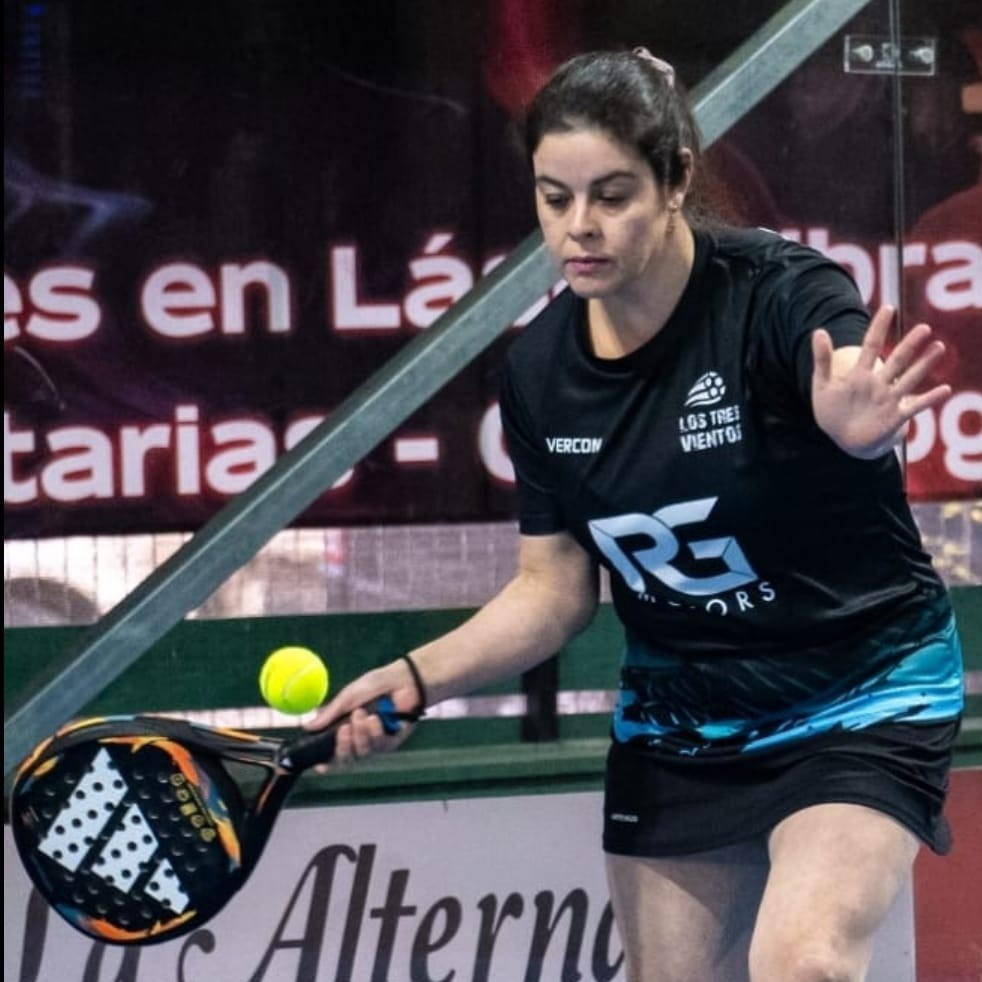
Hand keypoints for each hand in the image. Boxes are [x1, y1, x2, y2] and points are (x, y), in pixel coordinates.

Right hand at [303, 659, 421, 765]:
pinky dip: (376, 732)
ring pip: (362, 753)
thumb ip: (330, 714)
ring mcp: (375, 744)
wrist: (401, 679)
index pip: (331, 756)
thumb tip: (307, 727)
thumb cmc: (374, 686)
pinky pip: (379, 746)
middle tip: (344, 729)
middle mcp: (357, 741)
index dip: (325, 764)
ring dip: (360, 734)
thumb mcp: (348, 697)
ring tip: (362, 713)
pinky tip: (376, 719)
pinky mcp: (391, 743)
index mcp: (343, 731)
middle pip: (345, 761)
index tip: (319, 765)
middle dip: (343, 746)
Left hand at [811, 305, 950, 458]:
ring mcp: (888, 399)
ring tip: (939, 347)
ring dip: (924, 365)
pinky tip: (945, 390)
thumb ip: (822, 360)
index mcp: (859, 374)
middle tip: (923, 328)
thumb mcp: (822, 385)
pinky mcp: (895, 417)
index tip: (888, 308)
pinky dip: (929, 399)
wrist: (843, 438)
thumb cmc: (832, 410)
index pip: (870, 345)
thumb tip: (819, 330)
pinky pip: (914, 406)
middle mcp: (878, 383)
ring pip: (909, 379)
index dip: (878, 328)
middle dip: (909, 345)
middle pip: (896, 360)